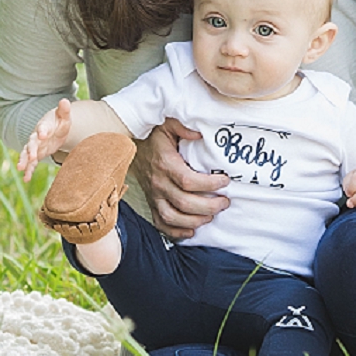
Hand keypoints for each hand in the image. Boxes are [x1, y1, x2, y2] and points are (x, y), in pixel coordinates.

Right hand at [18, 98, 72, 181]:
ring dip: (24, 160)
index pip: (42, 127)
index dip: (42, 130)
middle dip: (31, 149)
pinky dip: (28, 171)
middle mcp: (36, 136)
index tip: (43, 135)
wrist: (55, 129)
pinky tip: (26, 179)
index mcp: (44, 125)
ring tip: (21, 168)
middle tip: (32, 156)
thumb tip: (65, 101)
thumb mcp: (64, 116)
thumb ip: (64, 110)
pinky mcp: (36, 155)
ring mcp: (35, 146)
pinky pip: (31, 164)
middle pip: (32, 142)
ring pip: (27, 153)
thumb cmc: (60, 121)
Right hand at [129, 118, 229, 238]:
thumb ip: (183, 127)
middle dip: (209, 206)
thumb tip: (200, 134)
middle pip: (184, 203)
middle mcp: (158, 183)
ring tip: (211, 216)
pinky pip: (161, 223)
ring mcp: (154, 196)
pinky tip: (191, 230)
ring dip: (195, 220)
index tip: (225, 180)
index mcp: (165, 164)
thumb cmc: (153, 135)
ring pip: (173, 217)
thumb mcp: (167, 123)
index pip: (188, 181)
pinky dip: (176, 232)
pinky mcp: (151, 203)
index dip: (209, 184)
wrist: (130, 146)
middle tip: (224, 202)